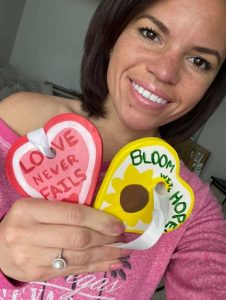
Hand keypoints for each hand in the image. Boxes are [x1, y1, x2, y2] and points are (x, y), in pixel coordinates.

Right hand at [0, 198, 128, 281]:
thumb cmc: (23, 220)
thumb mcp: (36, 205)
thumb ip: (64, 205)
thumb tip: (102, 205)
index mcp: (29, 209)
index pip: (73, 214)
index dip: (99, 219)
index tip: (117, 223)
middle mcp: (27, 234)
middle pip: (77, 238)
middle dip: (105, 238)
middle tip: (122, 237)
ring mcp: (31, 258)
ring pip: (77, 257)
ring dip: (105, 255)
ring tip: (122, 251)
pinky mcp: (37, 275)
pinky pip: (72, 270)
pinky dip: (95, 267)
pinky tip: (110, 263)